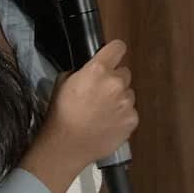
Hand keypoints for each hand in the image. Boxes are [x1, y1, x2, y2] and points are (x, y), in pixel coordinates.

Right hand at [37, 39, 137, 164]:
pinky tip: (107, 123)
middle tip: (100, 94)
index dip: (114, 52)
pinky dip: (122, 116)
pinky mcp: (132, 119)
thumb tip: (91, 71)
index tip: (111, 57)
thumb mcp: (63, 82)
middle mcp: (116, 83)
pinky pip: (130, 111)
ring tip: (102, 112)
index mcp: (98, 69)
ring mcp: (126, 102)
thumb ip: (83, 71)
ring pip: (128, 94)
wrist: (66, 145)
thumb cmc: (61, 113)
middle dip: (114, 80)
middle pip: (124, 72)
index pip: (118, 47)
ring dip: (119, 99)